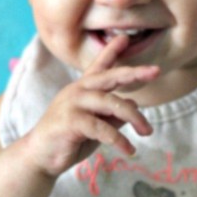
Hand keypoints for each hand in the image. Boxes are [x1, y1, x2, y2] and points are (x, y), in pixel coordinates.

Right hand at [26, 34, 159, 177]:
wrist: (41, 158)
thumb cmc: (70, 140)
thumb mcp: (97, 126)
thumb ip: (113, 115)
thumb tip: (134, 105)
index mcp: (83, 89)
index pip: (99, 66)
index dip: (111, 51)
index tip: (125, 37)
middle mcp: (78, 91)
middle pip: (110, 77)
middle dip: (134, 73)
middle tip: (156, 71)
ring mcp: (73, 104)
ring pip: (111, 103)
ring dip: (134, 117)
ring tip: (147, 132)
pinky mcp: (70, 121)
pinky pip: (102, 128)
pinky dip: (119, 140)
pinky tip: (130, 150)